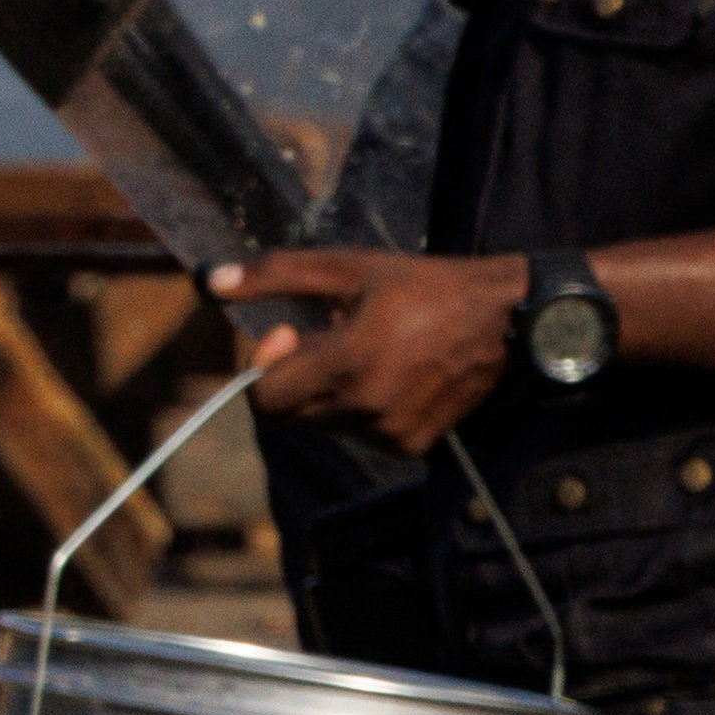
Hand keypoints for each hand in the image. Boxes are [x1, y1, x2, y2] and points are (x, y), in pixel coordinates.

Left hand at [212, 246, 528, 449]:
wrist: (507, 320)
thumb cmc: (424, 286)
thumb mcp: (346, 268)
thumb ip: (274, 275)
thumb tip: (207, 282)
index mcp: (347, 365)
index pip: (264, 399)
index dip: (260, 366)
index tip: (286, 332)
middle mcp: (367, 409)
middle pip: (288, 415)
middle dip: (289, 377)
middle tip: (324, 337)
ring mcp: (391, 433)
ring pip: (322, 423)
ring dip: (325, 391)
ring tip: (368, 349)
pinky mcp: (412, 446)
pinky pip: (358, 432)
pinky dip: (358, 406)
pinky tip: (391, 371)